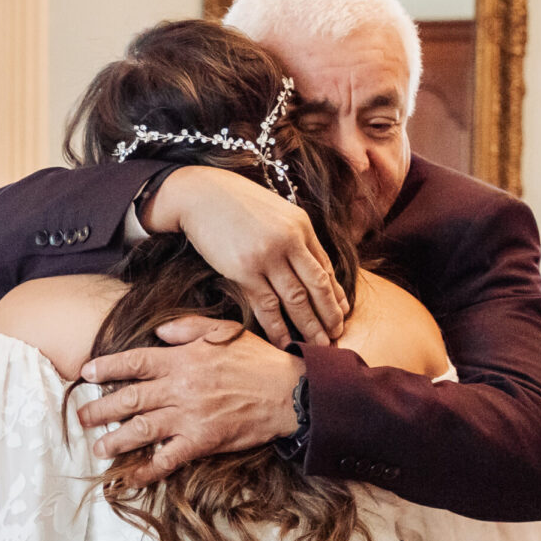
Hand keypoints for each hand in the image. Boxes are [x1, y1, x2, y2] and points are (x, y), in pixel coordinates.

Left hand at [78, 316, 304, 482]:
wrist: (290, 393)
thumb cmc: (258, 361)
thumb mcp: (223, 331)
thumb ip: (187, 328)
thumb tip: (158, 330)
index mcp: (182, 359)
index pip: (135, 362)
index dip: (107, 367)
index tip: (87, 372)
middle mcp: (180, 387)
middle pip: (129, 398)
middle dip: (101, 408)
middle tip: (81, 417)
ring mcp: (189, 415)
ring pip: (141, 429)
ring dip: (115, 440)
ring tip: (99, 447)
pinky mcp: (202, 441)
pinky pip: (167, 458)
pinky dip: (147, 469)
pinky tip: (132, 476)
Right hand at [143, 166, 348, 348]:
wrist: (198, 194)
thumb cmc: (234, 204)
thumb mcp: (273, 213)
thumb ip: (293, 237)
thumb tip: (310, 266)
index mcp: (300, 224)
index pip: (325, 266)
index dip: (335, 294)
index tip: (342, 314)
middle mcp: (289, 240)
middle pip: (317, 286)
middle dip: (329, 315)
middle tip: (336, 338)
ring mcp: (267, 256)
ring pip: (296, 300)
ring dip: (309, 326)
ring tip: (318, 346)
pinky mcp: (244, 270)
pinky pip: (266, 306)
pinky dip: (277, 327)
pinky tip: (285, 342)